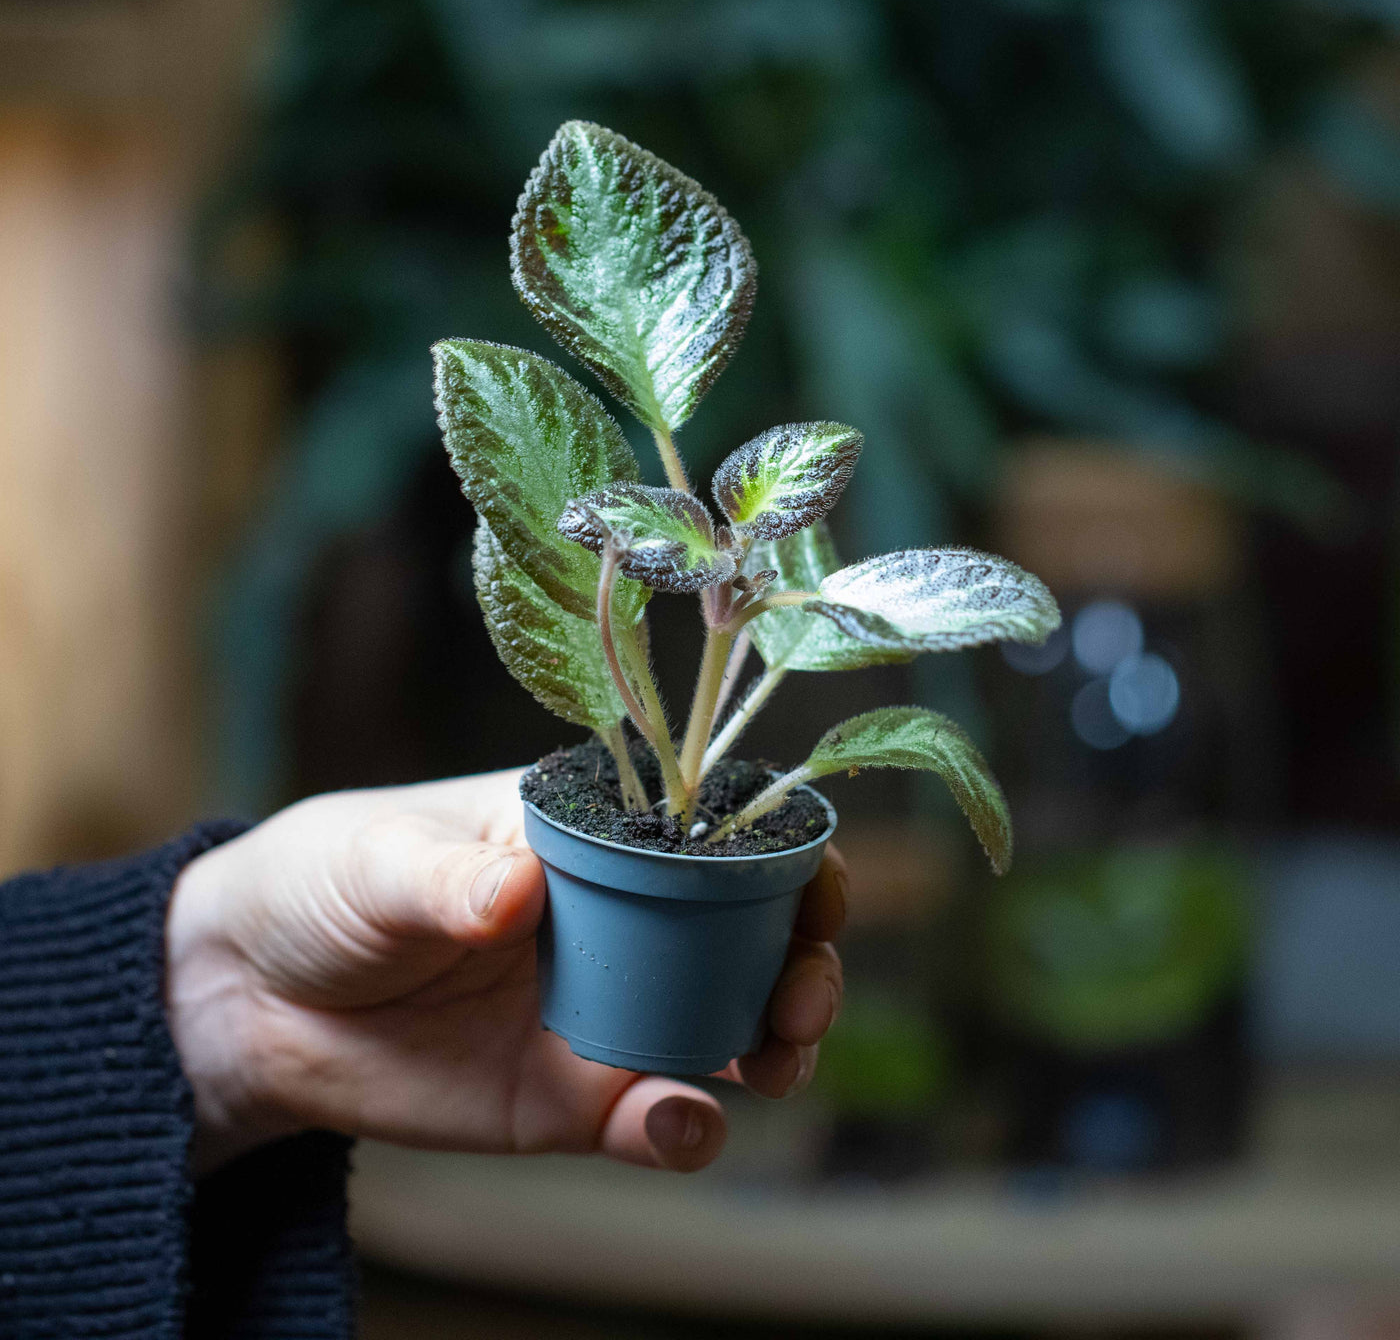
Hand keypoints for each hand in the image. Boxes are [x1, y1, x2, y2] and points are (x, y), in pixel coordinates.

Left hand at [165, 768, 845, 1176]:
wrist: (249, 1002)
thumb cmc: (322, 886)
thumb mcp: (377, 862)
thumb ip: (448, 879)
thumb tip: (521, 891)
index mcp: (586, 833)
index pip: (712, 829)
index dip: (782, 851)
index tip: (816, 885)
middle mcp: (617, 918)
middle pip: (748, 932)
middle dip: (802, 960)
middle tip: (802, 993)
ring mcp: (602, 1009)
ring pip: (726, 1028)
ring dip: (774, 1046)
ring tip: (771, 1059)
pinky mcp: (571, 1098)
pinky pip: (654, 1116)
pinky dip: (686, 1127)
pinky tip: (676, 1121)